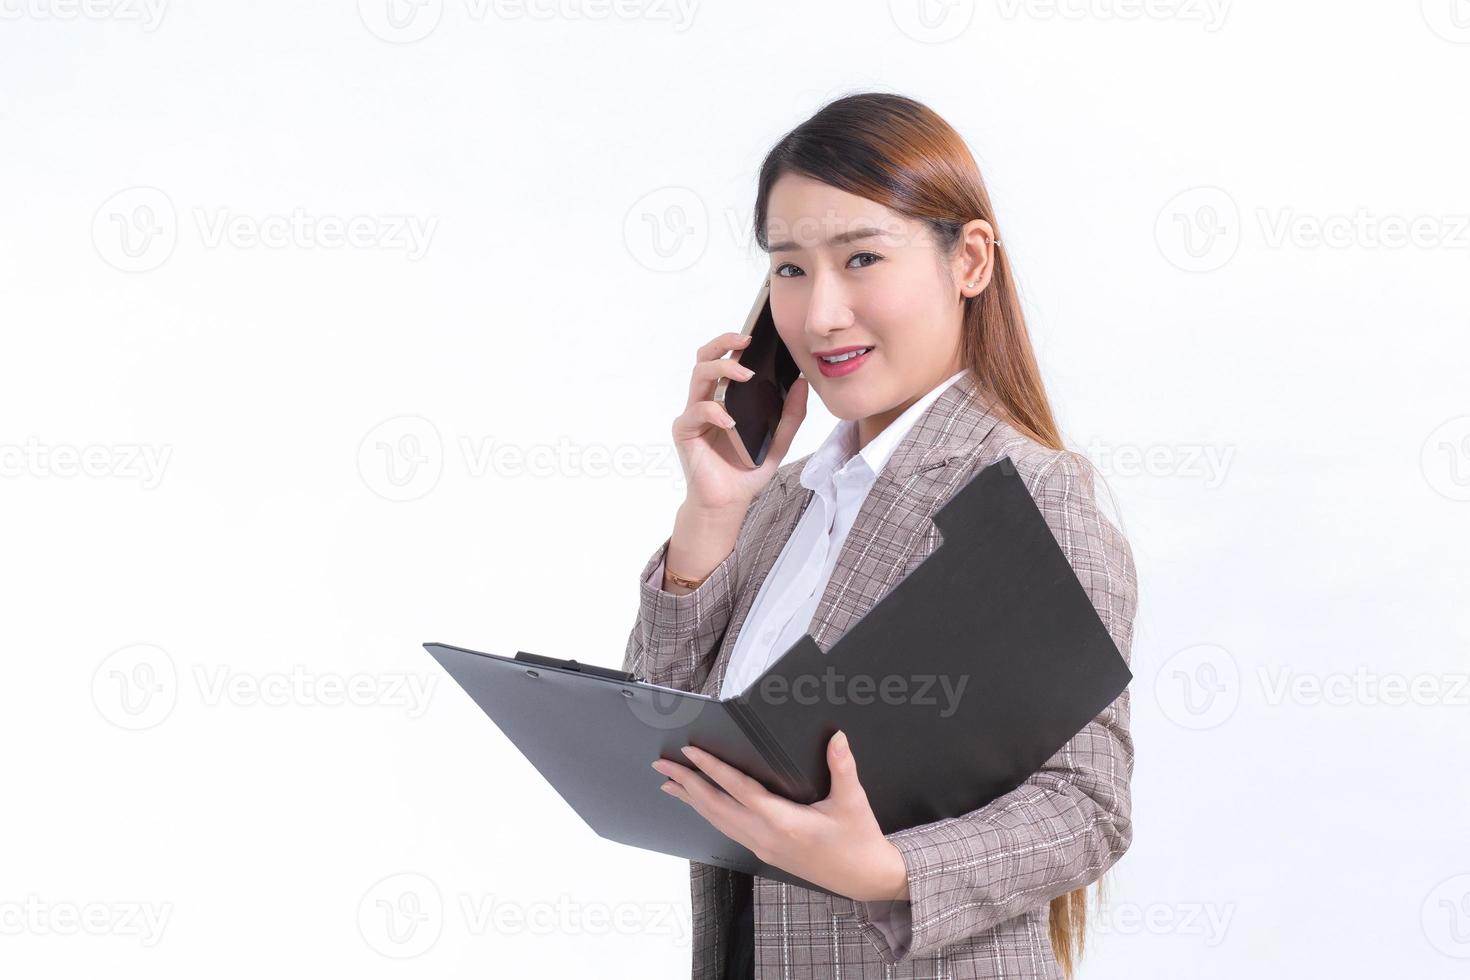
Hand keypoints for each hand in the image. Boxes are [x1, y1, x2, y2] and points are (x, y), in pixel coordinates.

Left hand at [651, 730, 909, 903]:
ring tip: (669, 783)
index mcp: (784, 823)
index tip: (690, 753)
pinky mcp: (765, 852)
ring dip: (692, 800)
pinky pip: (728, 829)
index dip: (712, 769)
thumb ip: (842, 766)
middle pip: (716, 807)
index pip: (739, 790)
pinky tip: (701, 805)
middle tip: (662, 764)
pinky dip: (709, 813)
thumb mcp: (853, 801)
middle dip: (687, 784)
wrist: (866, 879)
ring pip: (718, 820)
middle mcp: (766, 836)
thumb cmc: (859, 841)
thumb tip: (837, 737)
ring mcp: (763, 847)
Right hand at [672, 331, 807, 515]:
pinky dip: (714, 411)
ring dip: (722, 370)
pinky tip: (730, 421)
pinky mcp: (685, 431)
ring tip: (745, 376)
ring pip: (698, 376)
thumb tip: (802, 383)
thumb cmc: (746, 471)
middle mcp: (706, 401)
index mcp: (725, 398)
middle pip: (705, 359)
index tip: (755, 337)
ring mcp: (693, 414)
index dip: (734, 344)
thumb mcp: (778, 441)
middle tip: (745, 343)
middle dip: (724, 345)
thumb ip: (790, 415)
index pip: (724, 361)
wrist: (728, 502)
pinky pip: (696, 411)